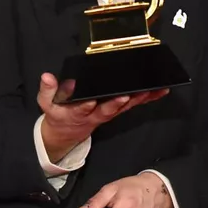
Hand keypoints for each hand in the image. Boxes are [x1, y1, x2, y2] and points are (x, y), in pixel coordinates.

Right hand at [36, 74, 167, 160]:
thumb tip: (46, 76)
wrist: (68, 131)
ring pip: (124, 107)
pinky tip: (160, 91)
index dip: (87, 105)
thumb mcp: (47, 103)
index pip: (82, 108)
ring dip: (138, 99)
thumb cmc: (59, 113)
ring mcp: (108, 113)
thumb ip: (47, 90)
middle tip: (127, 96)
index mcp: (77, 112)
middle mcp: (95, 114)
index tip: (91, 101)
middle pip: (108, 109)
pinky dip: (147, 98)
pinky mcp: (117, 110)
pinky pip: (132, 104)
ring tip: (150, 90)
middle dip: (117, 103)